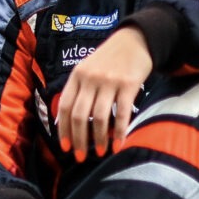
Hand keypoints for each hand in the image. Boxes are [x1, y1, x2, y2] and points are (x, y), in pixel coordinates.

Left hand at [55, 27, 151, 161]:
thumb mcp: (87, 69)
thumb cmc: (109, 60)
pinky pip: (123, 113)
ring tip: (100, 153)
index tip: (65, 147)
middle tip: (80, 156)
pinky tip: (118, 144)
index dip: (63, 129)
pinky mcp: (129, 85)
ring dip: (99, 139)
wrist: (135, 41)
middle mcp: (90, 79)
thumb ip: (79, 90)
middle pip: (80, 115)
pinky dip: (119, 131)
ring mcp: (110, 82)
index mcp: (76, 76)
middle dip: (79, 139)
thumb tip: (69, 122)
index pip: (65, 107)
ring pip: (100, 116)